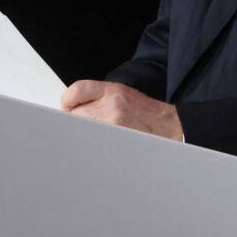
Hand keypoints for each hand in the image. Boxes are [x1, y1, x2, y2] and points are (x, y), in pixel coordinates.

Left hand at [60, 80, 182, 140]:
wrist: (169, 126)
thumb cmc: (145, 112)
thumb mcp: (123, 94)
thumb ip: (98, 97)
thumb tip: (72, 108)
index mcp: (113, 91)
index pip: (78, 90)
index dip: (69, 100)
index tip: (68, 107)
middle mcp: (112, 106)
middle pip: (76, 114)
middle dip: (78, 121)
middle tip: (85, 125)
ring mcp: (114, 125)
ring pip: (83, 132)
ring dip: (84, 135)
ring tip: (96, 136)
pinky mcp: (117, 142)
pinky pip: (94, 144)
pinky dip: (93, 146)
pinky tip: (101, 146)